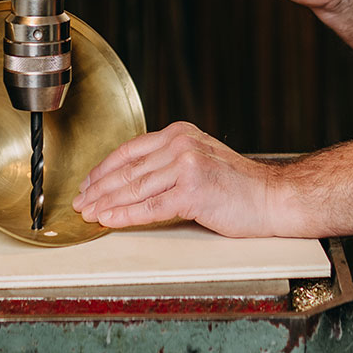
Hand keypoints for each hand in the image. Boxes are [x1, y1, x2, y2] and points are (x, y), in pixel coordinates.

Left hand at [72, 122, 279, 236]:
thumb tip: (132, 178)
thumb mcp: (201, 158)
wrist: (271, 198)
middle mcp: (181, 144)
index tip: (89, 182)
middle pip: (128, 169)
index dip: (104, 168)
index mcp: (181, 133)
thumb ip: (170, 161)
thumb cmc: (238, 186)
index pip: (131, 150)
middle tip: (80, 202)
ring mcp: (187, 166)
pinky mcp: (192, 192)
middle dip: (98, 188)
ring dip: (106, 202)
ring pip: (134, 188)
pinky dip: (125, 215)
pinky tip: (109, 219)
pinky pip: (149, 207)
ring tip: (89, 213)